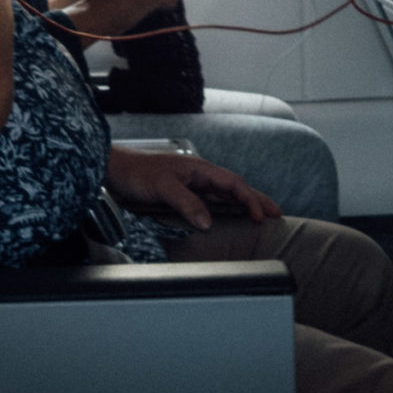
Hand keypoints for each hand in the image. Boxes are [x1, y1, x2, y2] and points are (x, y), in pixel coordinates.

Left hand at [106, 148, 278, 229]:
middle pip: (235, 188)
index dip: (250, 199)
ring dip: (243, 206)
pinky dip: (224, 212)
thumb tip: (208, 222)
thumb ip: (186, 203)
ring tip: (260, 217)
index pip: (233, 184)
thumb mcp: (162, 187)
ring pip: (224, 197)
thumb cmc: (137, 173)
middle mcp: (200, 177)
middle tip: (277, 214)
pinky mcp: (183, 197)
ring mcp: (192, 187)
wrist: (115, 171)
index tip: (262, 215)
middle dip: (256, 200)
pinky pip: (210, 204)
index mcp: (200, 169)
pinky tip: (229, 219)